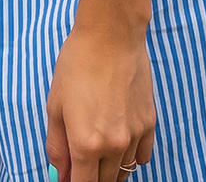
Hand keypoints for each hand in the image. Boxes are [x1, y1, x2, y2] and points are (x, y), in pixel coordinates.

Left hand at [45, 23, 154, 180]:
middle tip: (79, 164)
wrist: (111, 38)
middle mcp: (114, 145)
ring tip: (96, 150)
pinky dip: (129, 157)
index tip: (68, 179)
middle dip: (90, 178)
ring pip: (124, 171)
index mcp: (86, 143)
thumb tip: (60, 173)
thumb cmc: (77, 66)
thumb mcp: (55, 106)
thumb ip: (57, 145)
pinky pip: (142, 157)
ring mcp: (135, 136)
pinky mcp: (149, 125)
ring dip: (109, 170)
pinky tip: (117, 142)